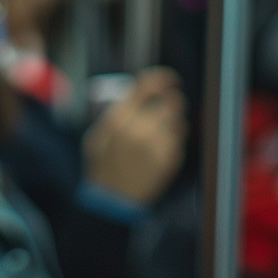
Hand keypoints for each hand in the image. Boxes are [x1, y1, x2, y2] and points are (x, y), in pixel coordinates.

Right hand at [83, 68, 186, 205]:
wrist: (113, 199)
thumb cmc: (102, 165)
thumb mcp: (98, 134)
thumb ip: (116, 113)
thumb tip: (135, 95)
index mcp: (120, 119)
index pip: (147, 86)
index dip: (162, 77)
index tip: (169, 78)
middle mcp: (141, 129)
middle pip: (170, 101)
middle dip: (172, 99)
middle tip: (171, 101)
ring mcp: (158, 145)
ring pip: (178, 119)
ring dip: (174, 119)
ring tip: (164, 126)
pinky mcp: (170, 159)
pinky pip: (180, 138)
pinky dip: (175, 137)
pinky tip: (163, 143)